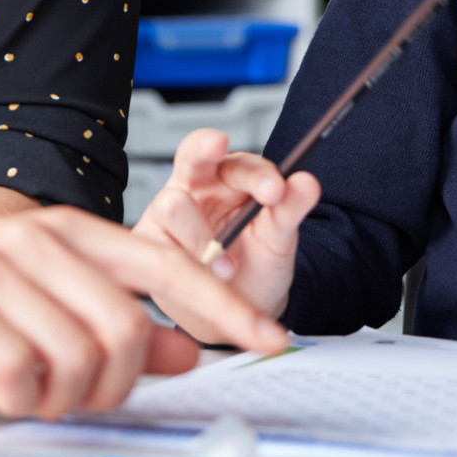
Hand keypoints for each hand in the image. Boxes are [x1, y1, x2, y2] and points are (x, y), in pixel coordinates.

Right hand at [0, 202, 287, 419]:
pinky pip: (18, 367)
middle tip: (85, 404)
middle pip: (127, 327)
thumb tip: (185, 349)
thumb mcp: (32, 295)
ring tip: (33, 397)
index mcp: (67, 231)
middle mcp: (38, 238)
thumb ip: (110, 316)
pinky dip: (20, 396)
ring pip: (79, 354)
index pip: (168, 266)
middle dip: (119, 387)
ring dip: (66, 398)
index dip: (225, 305)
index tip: (271, 341)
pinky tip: (2, 392)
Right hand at [135, 129, 318, 341]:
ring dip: (202, 238)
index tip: (275, 189)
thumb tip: (306, 182)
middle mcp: (195, 187)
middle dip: (203, 148)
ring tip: (227, 269)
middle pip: (192, 154)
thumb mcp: (278, 239)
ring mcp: (168, 213)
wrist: (235, 311)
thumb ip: (290, 209)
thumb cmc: (255, 264)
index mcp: (229, 178)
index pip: (239, 162)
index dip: (255, 172)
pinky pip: (156, 243)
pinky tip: (199, 276)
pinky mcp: (149, 241)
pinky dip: (181, 262)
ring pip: (173, 204)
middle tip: (218, 145)